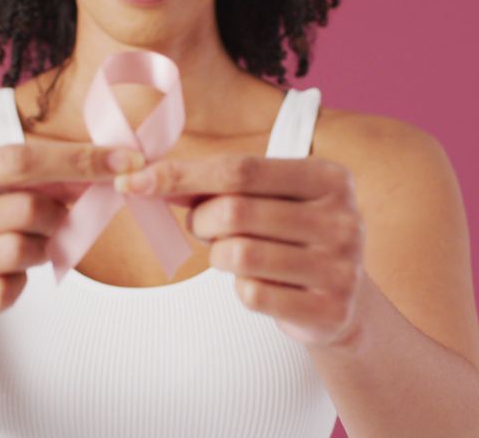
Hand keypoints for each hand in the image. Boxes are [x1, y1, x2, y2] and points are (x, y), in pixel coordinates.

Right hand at [0, 142, 143, 343]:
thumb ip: (36, 178)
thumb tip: (105, 165)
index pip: (16, 158)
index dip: (75, 159)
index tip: (123, 161)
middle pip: (23, 207)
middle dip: (58, 215)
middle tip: (61, 222)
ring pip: (18, 250)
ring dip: (40, 250)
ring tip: (28, 249)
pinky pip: (5, 291)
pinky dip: (17, 285)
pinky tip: (3, 280)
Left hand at [115, 154, 366, 348]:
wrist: (344, 302)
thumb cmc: (292, 237)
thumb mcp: (270, 200)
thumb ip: (220, 185)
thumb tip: (149, 179)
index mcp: (330, 178)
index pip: (240, 168)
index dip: (182, 174)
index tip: (134, 181)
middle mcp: (343, 219)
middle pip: (234, 211)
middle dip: (201, 220)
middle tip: (203, 226)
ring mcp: (341, 267)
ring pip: (238, 255)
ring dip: (219, 256)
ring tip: (234, 254)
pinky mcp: (329, 310)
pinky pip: (252, 295)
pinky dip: (242, 290)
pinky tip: (262, 285)